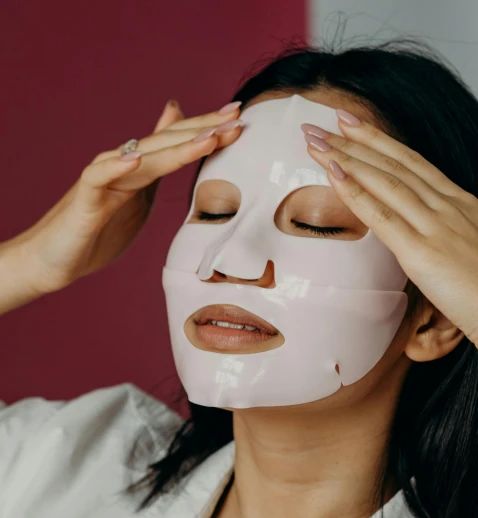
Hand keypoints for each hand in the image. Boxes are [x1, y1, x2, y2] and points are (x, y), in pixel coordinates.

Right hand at [14, 99, 241, 294]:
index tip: (239, 117)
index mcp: (142, 170)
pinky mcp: (84, 199)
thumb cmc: (99, 230)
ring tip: (206, 138)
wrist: (56, 259)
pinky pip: (99, 177)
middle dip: (202, 130)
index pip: (178, 143)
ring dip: (174, 146)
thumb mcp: (140, 196)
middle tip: (236, 117)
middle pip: (166, 142)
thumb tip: (179, 135)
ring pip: (142, 157)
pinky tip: (136, 158)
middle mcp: (125, 167)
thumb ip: (160, 166)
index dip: (207, 130)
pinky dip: (116, 166)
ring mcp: (104, 180)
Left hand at [303, 114, 477, 362]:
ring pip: (384, 183)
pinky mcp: (422, 253)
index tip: (351, 123)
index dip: (379, 141)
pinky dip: (356, 194)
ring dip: (346, 159)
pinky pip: (382, 217)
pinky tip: (333, 175)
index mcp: (462, 201)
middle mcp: (446, 207)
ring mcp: (434, 227)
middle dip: (352, 142)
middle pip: (392, 166)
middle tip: (318, 124)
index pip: (412, 162)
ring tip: (315, 142)